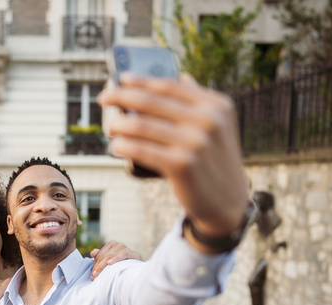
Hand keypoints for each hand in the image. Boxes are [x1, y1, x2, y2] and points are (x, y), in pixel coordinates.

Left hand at [89, 240, 140, 279]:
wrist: (137, 266)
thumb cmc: (122, 262)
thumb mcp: (110, 259)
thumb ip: (101, 255)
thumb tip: (92, 253)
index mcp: (111, 244)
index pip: (99, 255)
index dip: (95, 265)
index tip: (92, 275)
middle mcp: (117, 244)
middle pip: (103, 256)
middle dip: (97, 267)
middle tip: (93, 277)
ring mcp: (124, 247)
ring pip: (109, 256)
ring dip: (102, 266)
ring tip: (97, 275)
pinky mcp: (131, 252)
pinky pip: (121, 255)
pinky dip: (115, 259)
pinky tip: (109, 263)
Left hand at [98, 73, 249, 237]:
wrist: (228, 202)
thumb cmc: (214, 161)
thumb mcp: (217, 128)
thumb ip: (199, 103)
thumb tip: (182, 76)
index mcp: (216, 105)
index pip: (170, 86)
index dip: (141, 81)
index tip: (121, 80)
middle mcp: (208, 120)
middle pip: (151, 101)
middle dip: (120, 97)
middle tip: (103, 98)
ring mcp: (196, 143)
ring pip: (140, 125)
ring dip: (118, 124)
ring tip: (110, 128)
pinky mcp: (182, 165)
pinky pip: (140, 149)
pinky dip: (123, 145)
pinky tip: (116, 146)